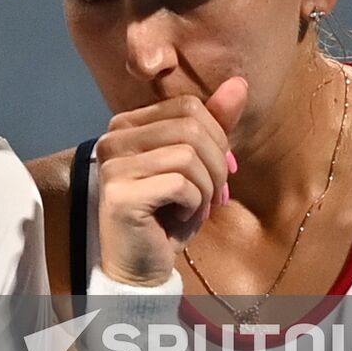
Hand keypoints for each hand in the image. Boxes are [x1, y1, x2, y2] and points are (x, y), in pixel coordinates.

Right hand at [95, 78, 247, 286]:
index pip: (189, 106)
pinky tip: (182, 220)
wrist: (141, 268)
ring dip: (206, 188)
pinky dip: (194, 205)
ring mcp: (112, 165)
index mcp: (127, 124)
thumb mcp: (197, 166)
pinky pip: (181, 183)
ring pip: (188, 154)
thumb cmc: (168, 216)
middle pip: (191, 127)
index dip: (218, 138)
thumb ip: (213, 124)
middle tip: (213, 197)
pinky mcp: (119, 194)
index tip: (222, 174)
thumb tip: (239, 83)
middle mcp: (112, 138)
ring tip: (196, 209)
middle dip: (217, 165)